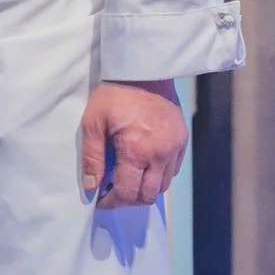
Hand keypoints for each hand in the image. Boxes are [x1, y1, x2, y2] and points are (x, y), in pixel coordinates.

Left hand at [81, 78, 185, 209]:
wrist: (143, 72)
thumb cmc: (113, 96)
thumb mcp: (92, 124)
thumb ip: (92, 157)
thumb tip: (91, 186)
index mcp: (137, 151)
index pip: (128, 192)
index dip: (112, 202)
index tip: (101, 200)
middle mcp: (161, 154)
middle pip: (149, 195)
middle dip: (130, 200)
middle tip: (113, 194)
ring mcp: (175, 148)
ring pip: (164, 185)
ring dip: (146, 189)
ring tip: (127, 180)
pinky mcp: (183, 141)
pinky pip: (173, 170)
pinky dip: (158, 175)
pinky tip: (143, 166)